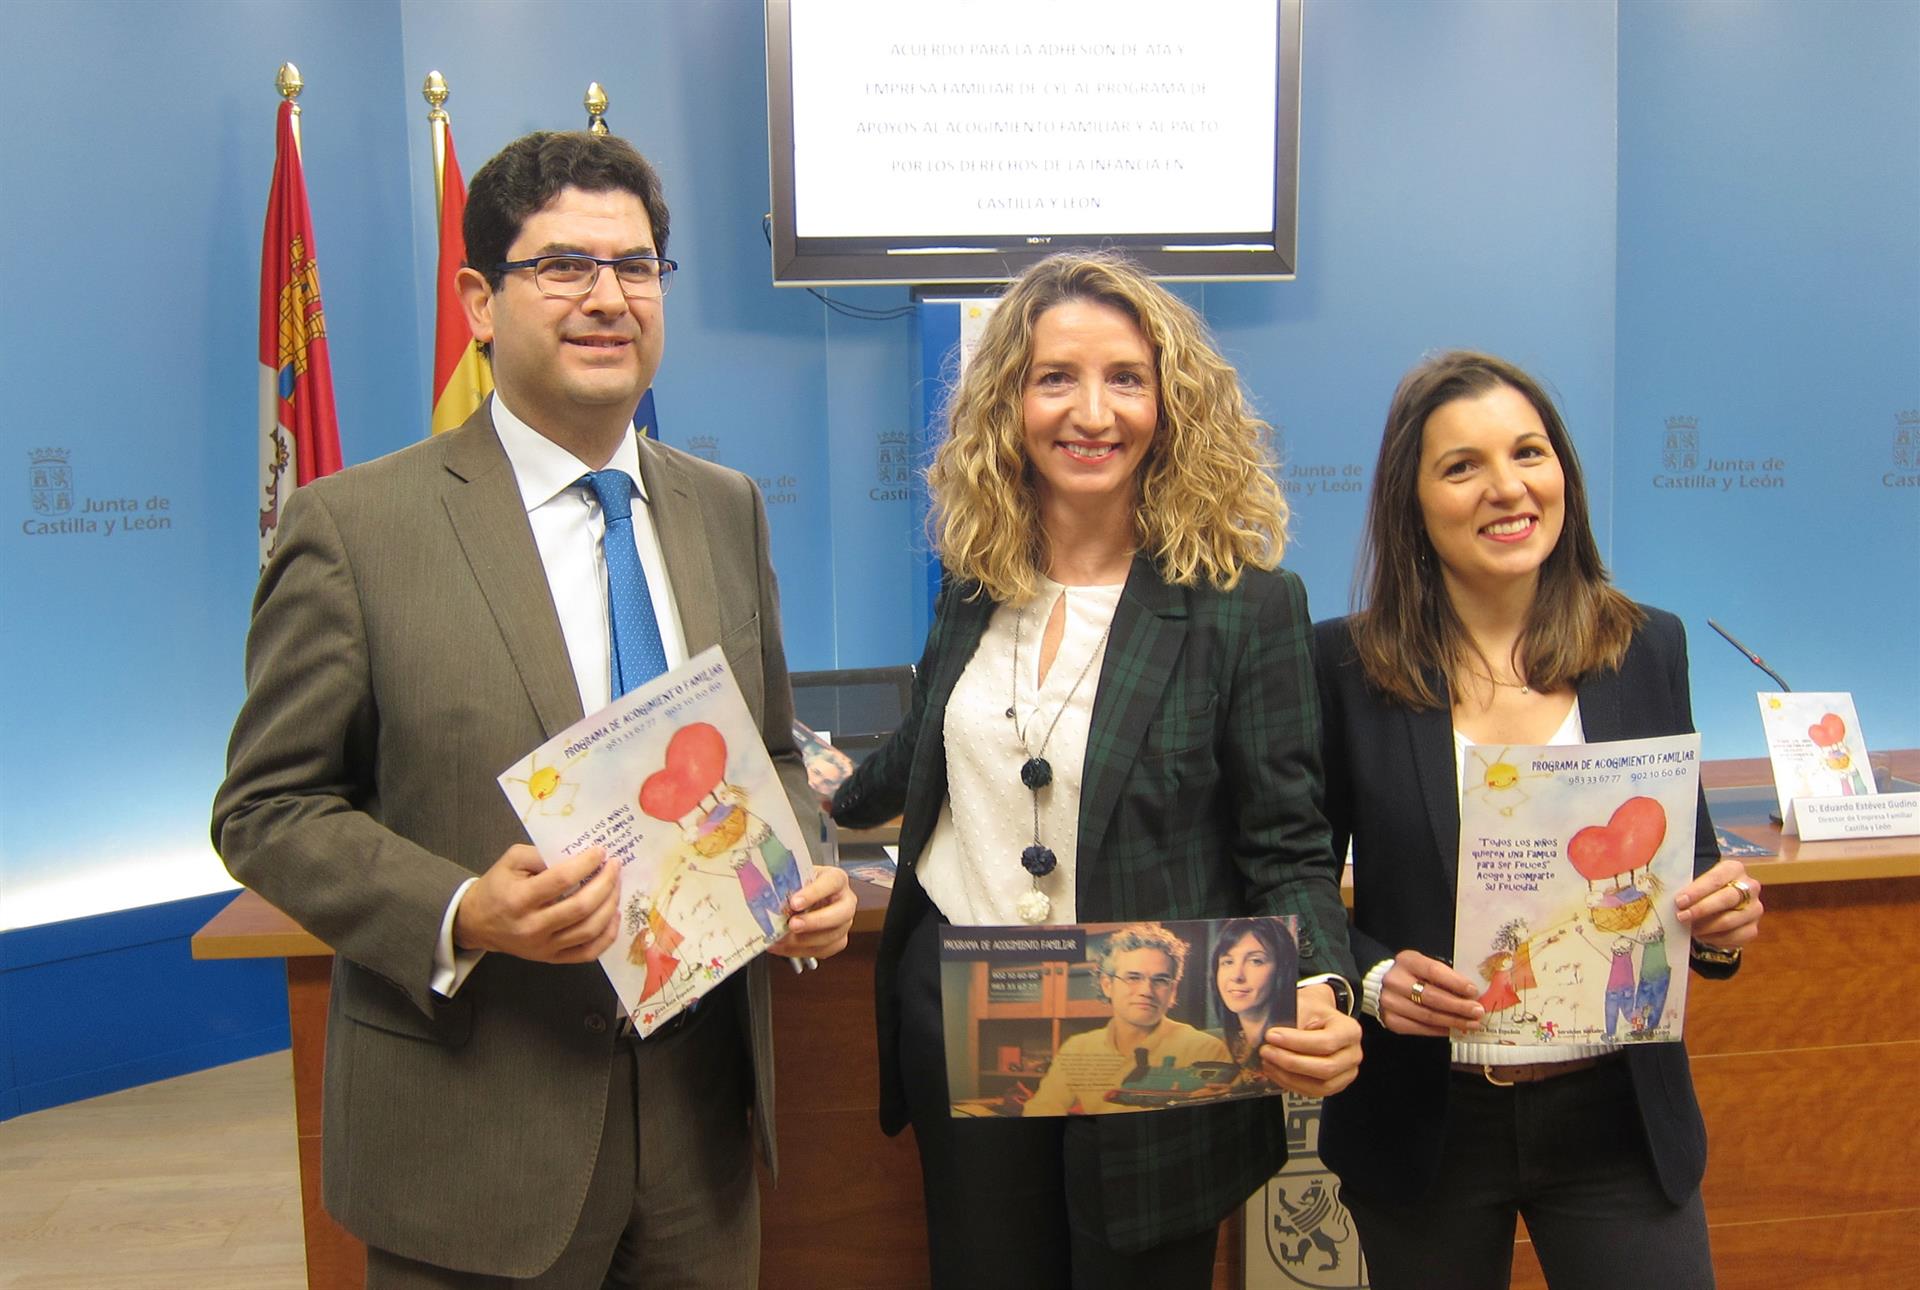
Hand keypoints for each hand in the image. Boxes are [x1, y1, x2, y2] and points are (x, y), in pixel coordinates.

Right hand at [452, 844, 620, 963]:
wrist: (477, 923)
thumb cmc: (497, 887)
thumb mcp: (511, 860)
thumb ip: (541, 854)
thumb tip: (579, 854)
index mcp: (519, 899)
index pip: (561, 880)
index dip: (586, 864)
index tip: (600, 852)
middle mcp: (532, 927)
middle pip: (581, 907)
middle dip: (606, 883)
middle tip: (615, 866)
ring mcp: (544, 947)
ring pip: (589, 930)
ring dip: (610, 905)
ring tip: (616, 886)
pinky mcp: (552, 958)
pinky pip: (588, 953)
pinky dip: (608, 935)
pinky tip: (613, 915)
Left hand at [768, 865, 856, 961]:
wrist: (805, 897)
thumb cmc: (803, 885)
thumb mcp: (796, 877)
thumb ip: (789, 885)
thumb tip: (772, 898)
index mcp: (837, 879)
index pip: (832, 883)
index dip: (814, 893)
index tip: (794, 902)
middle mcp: (846, 901)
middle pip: (840, 914)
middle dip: (814, 922)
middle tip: (792, 924)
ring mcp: (844, 923)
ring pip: (832, 936)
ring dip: (804, 940)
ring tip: (782, 939)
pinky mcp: (837, 941)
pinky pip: (823, 951)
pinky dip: (800, 951)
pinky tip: (783, 946)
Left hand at [1258, 982, 1363, 1097]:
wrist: (1318, 1016)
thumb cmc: (1312, 1009)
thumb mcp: (1304, 1003)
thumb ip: (1291, 1019)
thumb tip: (1269, 1036)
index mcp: (1350, 1030)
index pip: (1326, 1042)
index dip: (1296, 1042)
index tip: (1271, 1036)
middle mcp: (1352, 1054)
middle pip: (1325, 1068)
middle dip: (1291, 1062)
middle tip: (1266, 1051)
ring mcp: (1346, 1073)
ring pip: (1319, 1086)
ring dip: (1289, 1077)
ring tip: (1268, 1063)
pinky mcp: (1334, 1085)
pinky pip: (1313, 1092)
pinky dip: (1291, 1084)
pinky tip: (1275, 1072)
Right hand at [1379, 949, 1483, 1037]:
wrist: (1380, 984)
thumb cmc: (1411, 974)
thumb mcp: (1424, 966)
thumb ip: (1444, 976)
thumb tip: (1471, 994)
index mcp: (1407, 961)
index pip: (1433, 971)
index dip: (1455, 982)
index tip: (1473, 991)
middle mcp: (1395, 981)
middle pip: (1431, 997)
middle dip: (1458, 1006)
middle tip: (1477, 1012)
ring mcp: (1391, 1002)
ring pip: (1427, 1015)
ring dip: (1453, 1021)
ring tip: (1471, 1024)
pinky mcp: (1391, 1020)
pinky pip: (1420, 1028)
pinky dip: (1439, 1030)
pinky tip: (1453, 1029)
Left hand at [1675, 859, 1761, 949]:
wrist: (1721, 906)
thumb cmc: (1703, 890)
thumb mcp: (1695, 882)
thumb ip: (1686, 885)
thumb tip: (1663, 893)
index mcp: (1734, 869)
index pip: (1716, 879)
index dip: (1697, 891)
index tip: (1679, 901)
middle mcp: (1749, 887)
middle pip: (1726, 899)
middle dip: (1701, 909)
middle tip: (1681, 916)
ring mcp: (1754, 909)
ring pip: (1729, 921)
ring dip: (1705, 927)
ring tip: (1689, 928)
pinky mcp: (1753, 929)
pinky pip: (1734, 937)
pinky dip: (1714, 938)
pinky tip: (1701, 936)